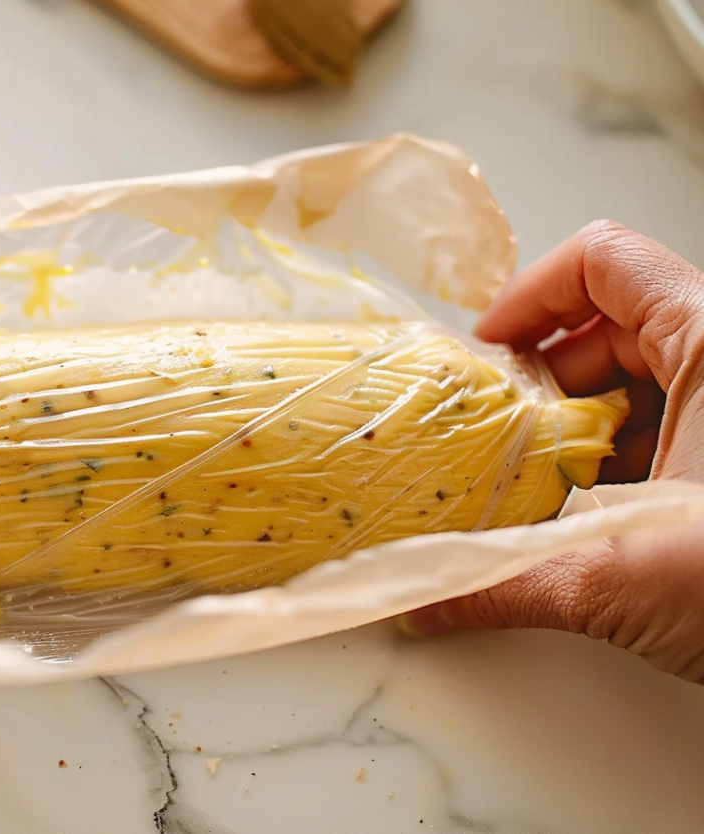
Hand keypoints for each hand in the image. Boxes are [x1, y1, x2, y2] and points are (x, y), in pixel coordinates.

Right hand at [398, 221, 703, 681]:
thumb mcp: (622, 577)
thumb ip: (506, 582)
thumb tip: (429, 600)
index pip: (601, 261)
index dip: (528, 297)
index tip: (486, 354)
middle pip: (610, 323)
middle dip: (540, 377)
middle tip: (496, 431)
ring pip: (640, 379)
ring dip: (575, 423)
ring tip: (536, 478)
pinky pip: (669, 425)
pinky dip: (618, 456)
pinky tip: (587, 511)